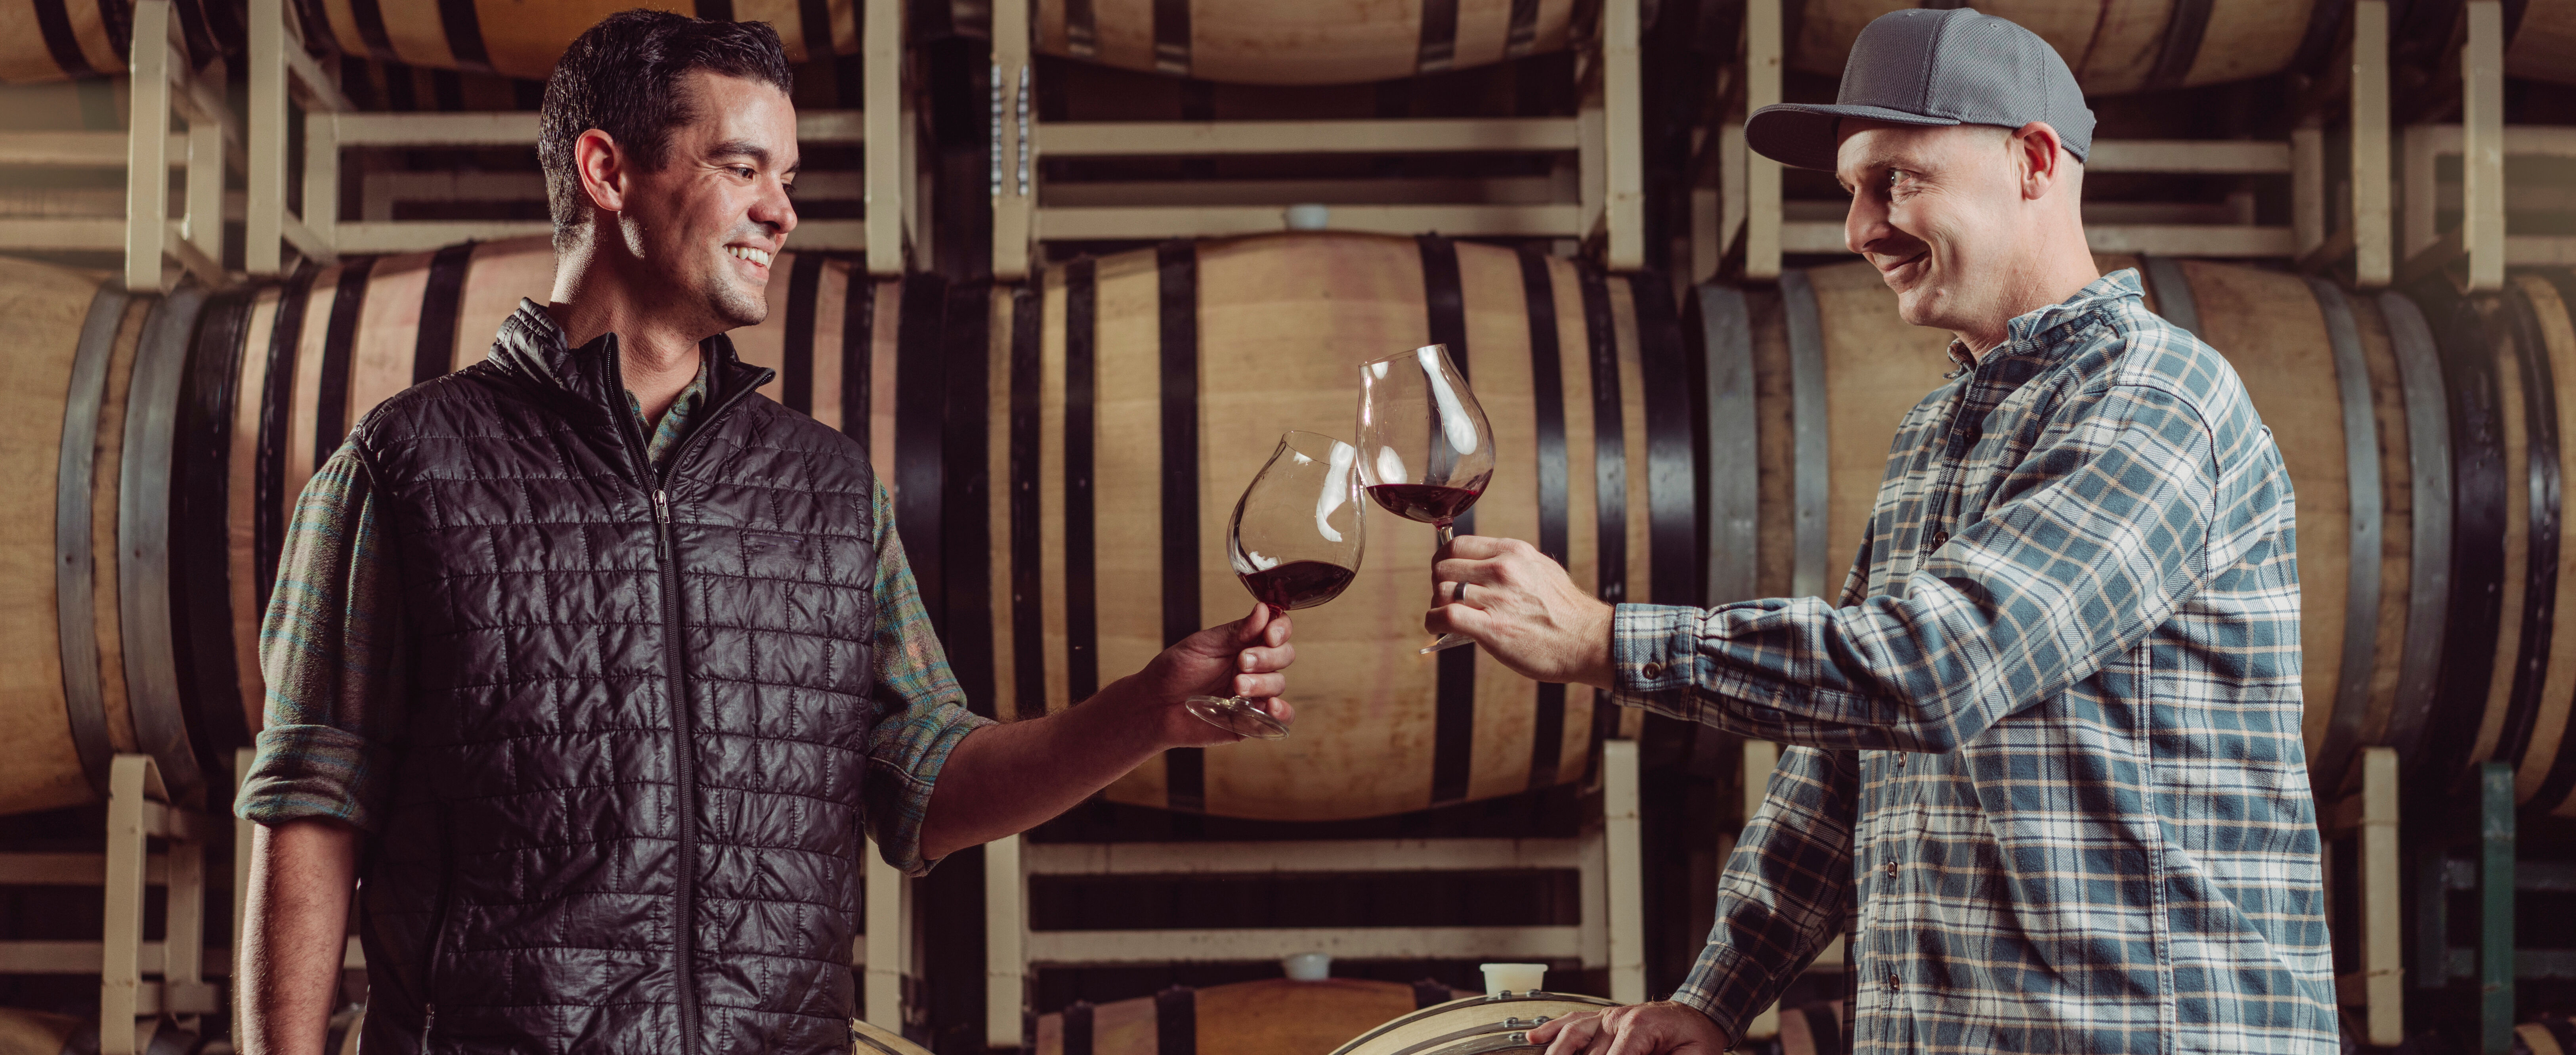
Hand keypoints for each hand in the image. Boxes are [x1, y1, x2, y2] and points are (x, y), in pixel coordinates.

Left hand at [1126, 602, 1297, 746]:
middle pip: (1284, 655)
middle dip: (1267, 657)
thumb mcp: (1202, 644)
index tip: (1268, 634)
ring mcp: (1254, 694)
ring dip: (1263, 683)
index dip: (1280, 629)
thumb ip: (1235, 631)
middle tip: (1241, 662)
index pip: (1277, 630)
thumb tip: (1264, 610)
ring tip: (1237, 686)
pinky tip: (1270, 707)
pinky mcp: (1252, 720)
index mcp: (1244, 643)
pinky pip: (1280, 719)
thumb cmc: (1174, 671)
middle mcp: (1254, 667)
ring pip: (1279, 684)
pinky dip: (1282, 712)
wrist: (1154, 705)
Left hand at [1427, 535, 1616, 686]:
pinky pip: (1446, 616)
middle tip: (1445, 598)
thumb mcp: (1542, 570)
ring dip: (1436, 605)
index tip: (1445, 574)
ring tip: (1443, 616)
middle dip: (1438, 583)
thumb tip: (1485, 564)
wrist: (1588, 641)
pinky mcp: (1492, 628)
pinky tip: (1437, 628)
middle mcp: (1503, 569)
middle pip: (1444, 566)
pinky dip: (1433, 622)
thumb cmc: (1566, 611)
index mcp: (1513, 552)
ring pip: (1442, 590)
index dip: (1443, 560)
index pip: (1458, 544)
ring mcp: (1497, 598)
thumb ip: (1512, 563)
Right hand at [1529, 1002, 1731, 1054]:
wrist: (1699, 1014)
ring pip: (1572, 1035)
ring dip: (1558, 1053)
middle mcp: (1618, 1018)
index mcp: (1640, 1026)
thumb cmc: (1696, 1038)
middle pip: (1589, 1053)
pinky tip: (1535, 1037)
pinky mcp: (1602, 1018)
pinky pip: (1573, 1021)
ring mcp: (1607, 1017)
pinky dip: (1552, 1029)